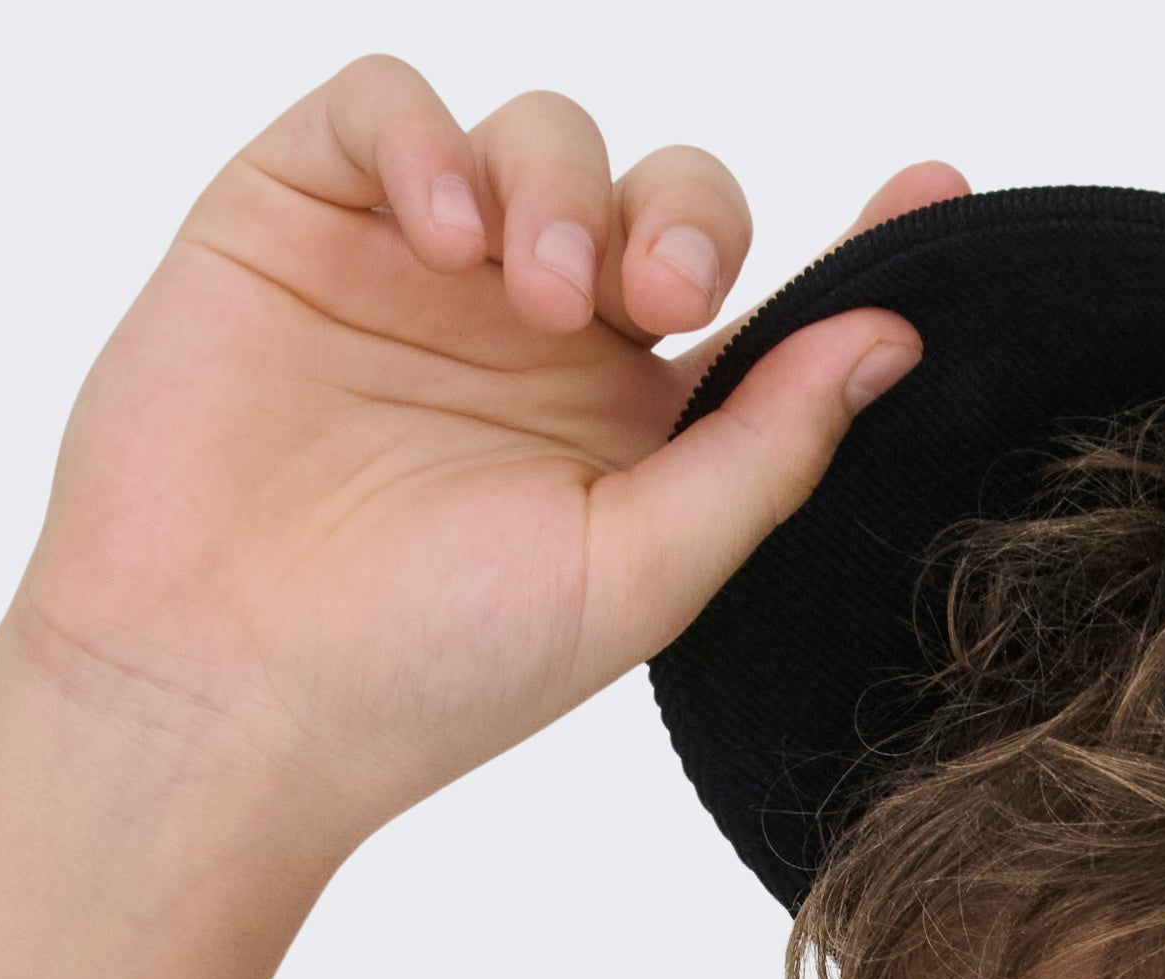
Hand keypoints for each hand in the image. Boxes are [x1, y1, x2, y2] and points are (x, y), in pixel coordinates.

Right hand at [7, 63, 965, 850]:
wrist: (226, 686)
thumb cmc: (434, 665)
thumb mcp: (642, 572)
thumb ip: (768, 449)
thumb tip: (894, 340)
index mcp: (637, 426)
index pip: (765, 307)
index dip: (854, 245)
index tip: (938, 195)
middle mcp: (541, 334)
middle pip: (662, 195)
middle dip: (683, 217)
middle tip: (664, 293)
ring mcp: (423, 264)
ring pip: (540, 133)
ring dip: (558, 188)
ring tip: (525, 294)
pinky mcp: (302, 209)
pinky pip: (387, 105)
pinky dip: (430, 140)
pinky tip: (443, 234)